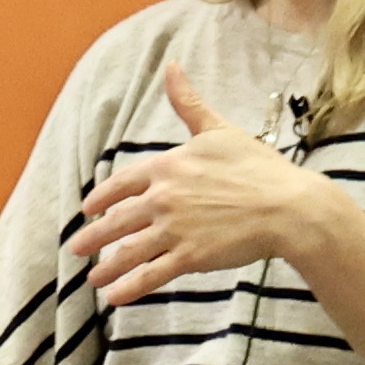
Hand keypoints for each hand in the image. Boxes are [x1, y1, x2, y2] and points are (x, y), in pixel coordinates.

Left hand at [72, 66, 330, 308]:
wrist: (289, 206)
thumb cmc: (258, 167)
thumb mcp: (218, 129)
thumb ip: (188, 103)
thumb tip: (171, 67)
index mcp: (167, 166)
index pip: (121, 183)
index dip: (101, 198)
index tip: (87, 209)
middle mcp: (163, 198)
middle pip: (117, 220)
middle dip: (93, 236)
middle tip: (76, 248)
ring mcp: (175, 229)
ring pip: (128, 251)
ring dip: (107, 267)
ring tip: (93, 280)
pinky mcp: (190, 257)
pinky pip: (151, 275)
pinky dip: (129, 287)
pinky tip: (114, 297)